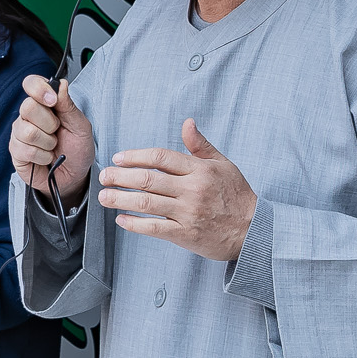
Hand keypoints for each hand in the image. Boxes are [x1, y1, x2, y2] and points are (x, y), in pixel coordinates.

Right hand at [12, 75, 94, 205]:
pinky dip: (42, 156)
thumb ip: (69, 105)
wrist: (74, 176)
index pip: (31, 84)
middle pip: (28, 107)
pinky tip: (45, 158)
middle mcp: (29, 116)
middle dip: (49, 123)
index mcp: (44, 104)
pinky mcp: (16, 152)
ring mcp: (19, 133)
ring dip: (47, 143)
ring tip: (52, 147)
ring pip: (27, 131)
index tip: (53, 101)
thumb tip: (60, 85)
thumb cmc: (77, 150)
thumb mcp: (80, 126)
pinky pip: (25, 150)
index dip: (39, 89)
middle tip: (57, 131)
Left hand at [96, 120, 259, 261]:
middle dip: (120, 177)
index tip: (118, 158)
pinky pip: (154, 228)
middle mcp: (192, 190)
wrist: (253, 230)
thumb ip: (200, 145)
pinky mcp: (185, 234)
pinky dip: (134, 224)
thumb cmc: (237, 195)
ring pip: (146, 203)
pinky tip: (121, 219)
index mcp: (199, 170)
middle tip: (104, 176)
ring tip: (104, 197)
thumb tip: (187, 123)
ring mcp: (188, 213)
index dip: (135, 156)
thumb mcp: (223, 164)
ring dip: (120, 199)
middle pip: (147, 179)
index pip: (160, 157)